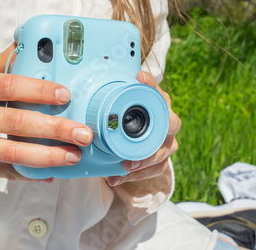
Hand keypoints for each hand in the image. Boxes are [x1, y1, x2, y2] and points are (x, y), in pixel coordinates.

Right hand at [0, 44, 92, 180]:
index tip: (67, 95)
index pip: (9, 85)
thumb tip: (31, 40)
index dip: (39, 90)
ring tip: (74, 156)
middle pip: (16, 122)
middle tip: (83, 133)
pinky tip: (52, 174)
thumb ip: (3, 61)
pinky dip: (30, 175)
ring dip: (47, 157)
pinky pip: (3, 173)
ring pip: (11, 153)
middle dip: (55, 128)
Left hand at [106, 71, 179, 186]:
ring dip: (144, 161)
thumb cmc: (126, 117)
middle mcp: (167, 120)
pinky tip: (115, 178)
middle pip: (171, 123)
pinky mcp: (163, 158)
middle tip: (132, 140)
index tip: (138, 77)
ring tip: (125, 166)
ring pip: (163, 152)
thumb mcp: (121, 106)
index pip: (157, 90)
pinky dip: (136, 176)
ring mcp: (168, 141)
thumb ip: (112, 96)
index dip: (150, 83)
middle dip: (153, 133)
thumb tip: (84, 83)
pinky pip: (156, 169)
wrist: (137, 139)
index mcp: (159, 102)